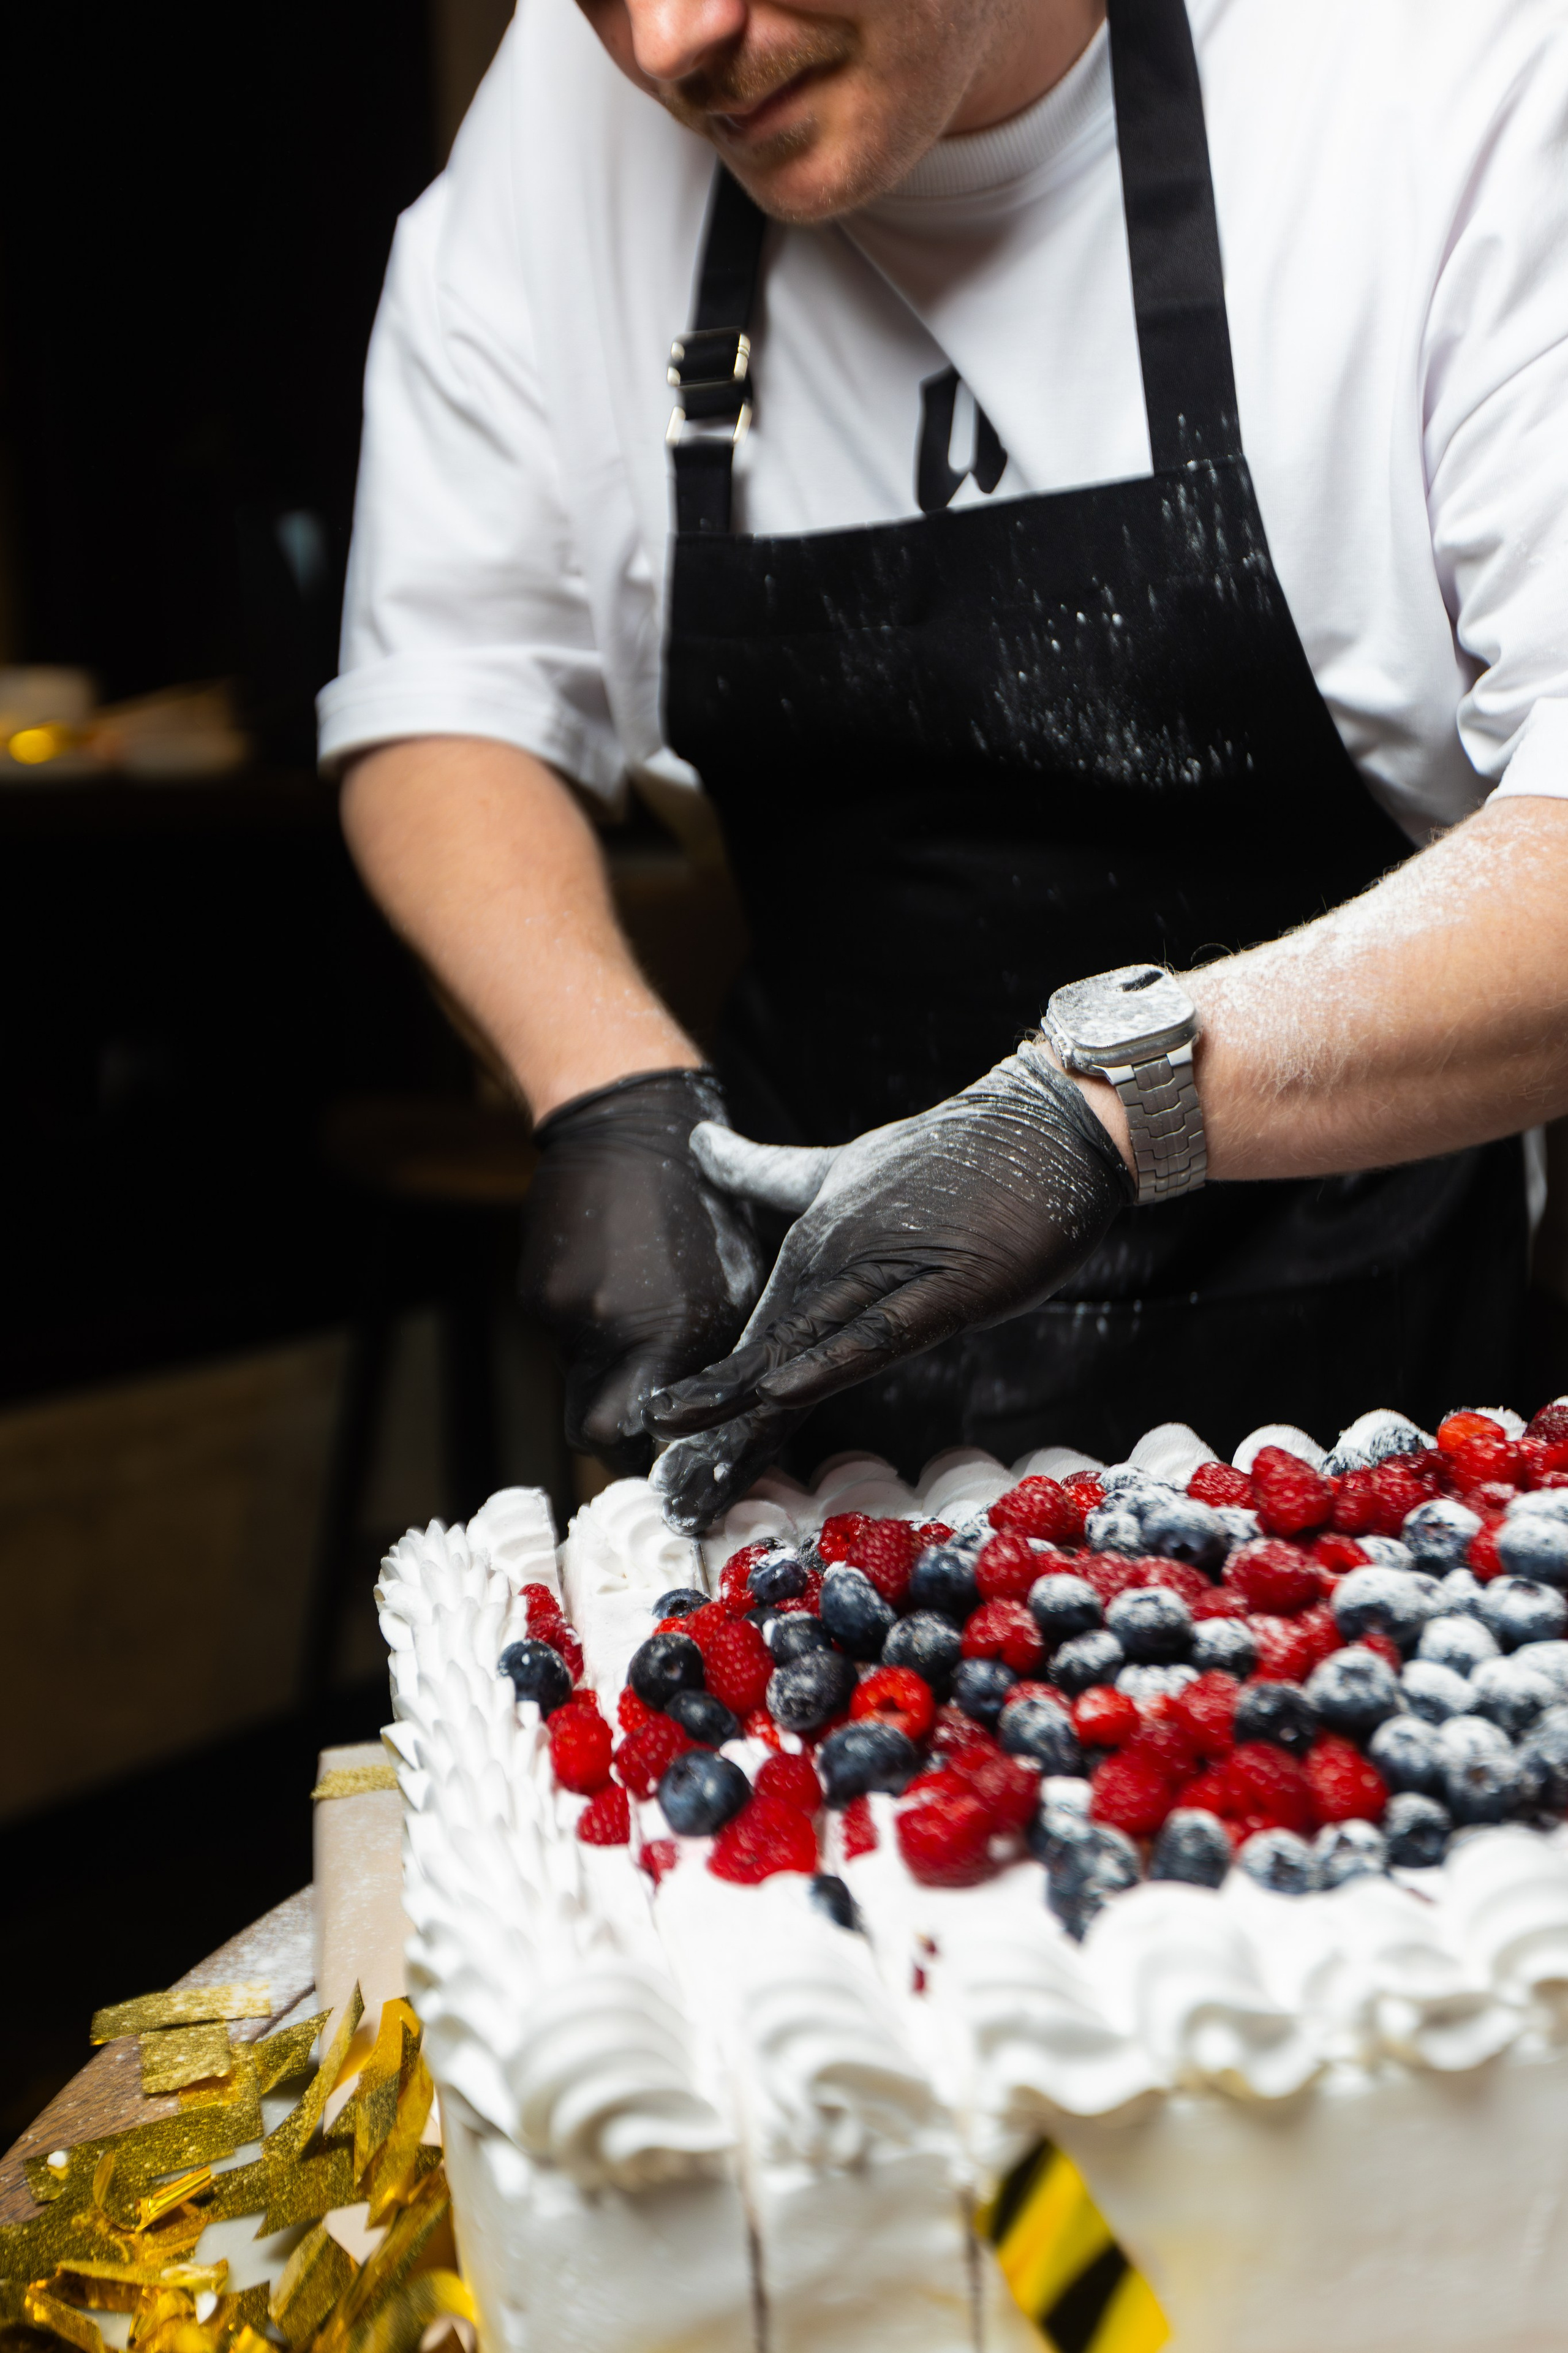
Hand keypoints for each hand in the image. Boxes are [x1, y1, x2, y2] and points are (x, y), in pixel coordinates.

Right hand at [519, 1068, 766, 1474]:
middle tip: (637, 1403)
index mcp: (668, 1335)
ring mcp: (561, 1311)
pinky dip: (580, 1320)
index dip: (636, 1450)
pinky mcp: (532, 1289)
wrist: (629, 1131)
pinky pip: (557, 1332)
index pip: (625, 1437)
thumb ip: (709, 1355)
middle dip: (609, 1424)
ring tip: (633, 1306)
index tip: (654, 1443)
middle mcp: (606, 1332)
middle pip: (588, 1425)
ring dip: (600, 1360)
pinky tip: (608, 1276)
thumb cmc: (701, 1207)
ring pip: (573, 1375)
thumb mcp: (734, 1284)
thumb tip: (700, 1417)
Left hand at [648, 1041, 1133, 1529]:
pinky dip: (830, 1360)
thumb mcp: (845, 1167)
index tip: (667, 1456)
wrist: (1045, 1122)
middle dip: (710, 1425)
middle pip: (764, 1357)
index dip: (714, 1403)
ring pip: (801, 1348)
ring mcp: (888, 1273)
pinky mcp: (946, 1287)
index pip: (759, 1342)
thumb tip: (698, 1146)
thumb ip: (769, 1170)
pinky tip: (779, 1390)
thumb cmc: (955, 1153)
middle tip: (665, 1489)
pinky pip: (880, 1331)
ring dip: (741, 1407)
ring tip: (682, 1451)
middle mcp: (836, 1264)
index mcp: (814, 1249)